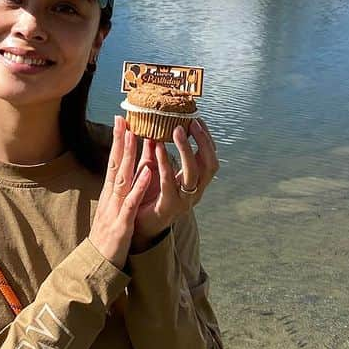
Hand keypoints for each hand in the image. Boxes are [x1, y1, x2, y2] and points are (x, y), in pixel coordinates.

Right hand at [88, 117, 153, 270]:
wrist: (97, 265)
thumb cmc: (109, 235)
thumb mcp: (114, 208)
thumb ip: (120, 190)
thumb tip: (126, 172)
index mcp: (110, 193)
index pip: (113, 162)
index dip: (117, 142)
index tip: (121, 121)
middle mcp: (110, 197)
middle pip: (115, 165)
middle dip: (120, 141)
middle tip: (123, 119)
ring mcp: (115, 209)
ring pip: (122, 179)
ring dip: (128, 157)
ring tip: (134, 136)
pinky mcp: (121, 224)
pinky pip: (131, 202)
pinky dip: (138, 187)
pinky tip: (146, 173)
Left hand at [129, 117, 218, 251]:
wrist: (138, 228)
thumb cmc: (148, 196)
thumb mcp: (153, 169)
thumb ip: (154, 150)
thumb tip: (152, 126)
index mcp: (196, 183)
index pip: (210, 158)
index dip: (207, 139)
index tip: (197, 120)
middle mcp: (195, 192)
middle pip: (209, 164)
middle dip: (203, 142)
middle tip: (191, 123)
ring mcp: (184, 201)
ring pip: (193, 173)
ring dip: (186, 150)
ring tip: (176, 130)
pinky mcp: (168, 207)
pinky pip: (169, 183)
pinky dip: (165, 163)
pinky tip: (158, 147)